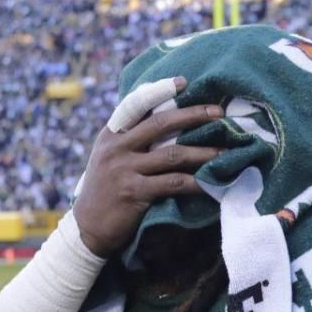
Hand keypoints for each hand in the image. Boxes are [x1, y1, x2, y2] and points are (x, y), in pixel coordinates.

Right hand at [72, 78, 224, 258]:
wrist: (87, 228)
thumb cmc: (105, 191)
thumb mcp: (108, 158)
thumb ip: (129, 140)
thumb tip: (164, 121)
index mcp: (111, 135)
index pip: (136, 104)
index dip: (159, 90)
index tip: (183, 82)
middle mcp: (117, 148)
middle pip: (161, 124)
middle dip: (193, 115)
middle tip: (218, 112)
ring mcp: (124, 169)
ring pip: (173, 154)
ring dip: (203, 152)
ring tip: (224, 151)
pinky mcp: (134, 192)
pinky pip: (173, 183)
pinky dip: (195, 182)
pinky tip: (210, 183)